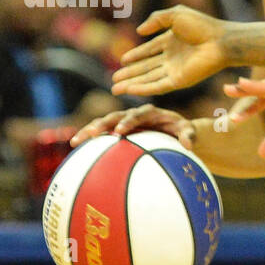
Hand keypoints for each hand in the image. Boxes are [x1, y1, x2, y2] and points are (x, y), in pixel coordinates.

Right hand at [70, 104, 196, 149]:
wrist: (175, 131)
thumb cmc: (182, 131)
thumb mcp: (188, 131)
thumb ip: (189, 135)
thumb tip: (189, 144)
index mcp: (150, 112)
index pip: (137, 115)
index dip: (128, 122)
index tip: (120, 131)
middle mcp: (133, 115)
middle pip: (114, 117)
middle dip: (102, 124)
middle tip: (91, 134)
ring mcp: (123, 122)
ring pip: (103, 124)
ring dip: (89, 131)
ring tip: (75, 142)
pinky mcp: (117, 130)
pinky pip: (102, 135)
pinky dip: (90, 140)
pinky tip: (77, 151)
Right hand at [112, 6, 229, 96]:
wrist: (220, 41)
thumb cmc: (202, 26)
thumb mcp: (175, 15)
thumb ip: (156, 20)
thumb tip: (139, 31)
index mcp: (171, 42)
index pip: (149, 51)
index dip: (135, 56)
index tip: (122, 60)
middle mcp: (172, 58)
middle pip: (145, 68)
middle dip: (129, 74)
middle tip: (113, 80)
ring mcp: (175, 70)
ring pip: (148, 79)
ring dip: (131, 84)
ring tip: (115, 88)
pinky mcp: (179, 81)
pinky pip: (157, 86)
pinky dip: (143, 88)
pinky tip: (130, 89)